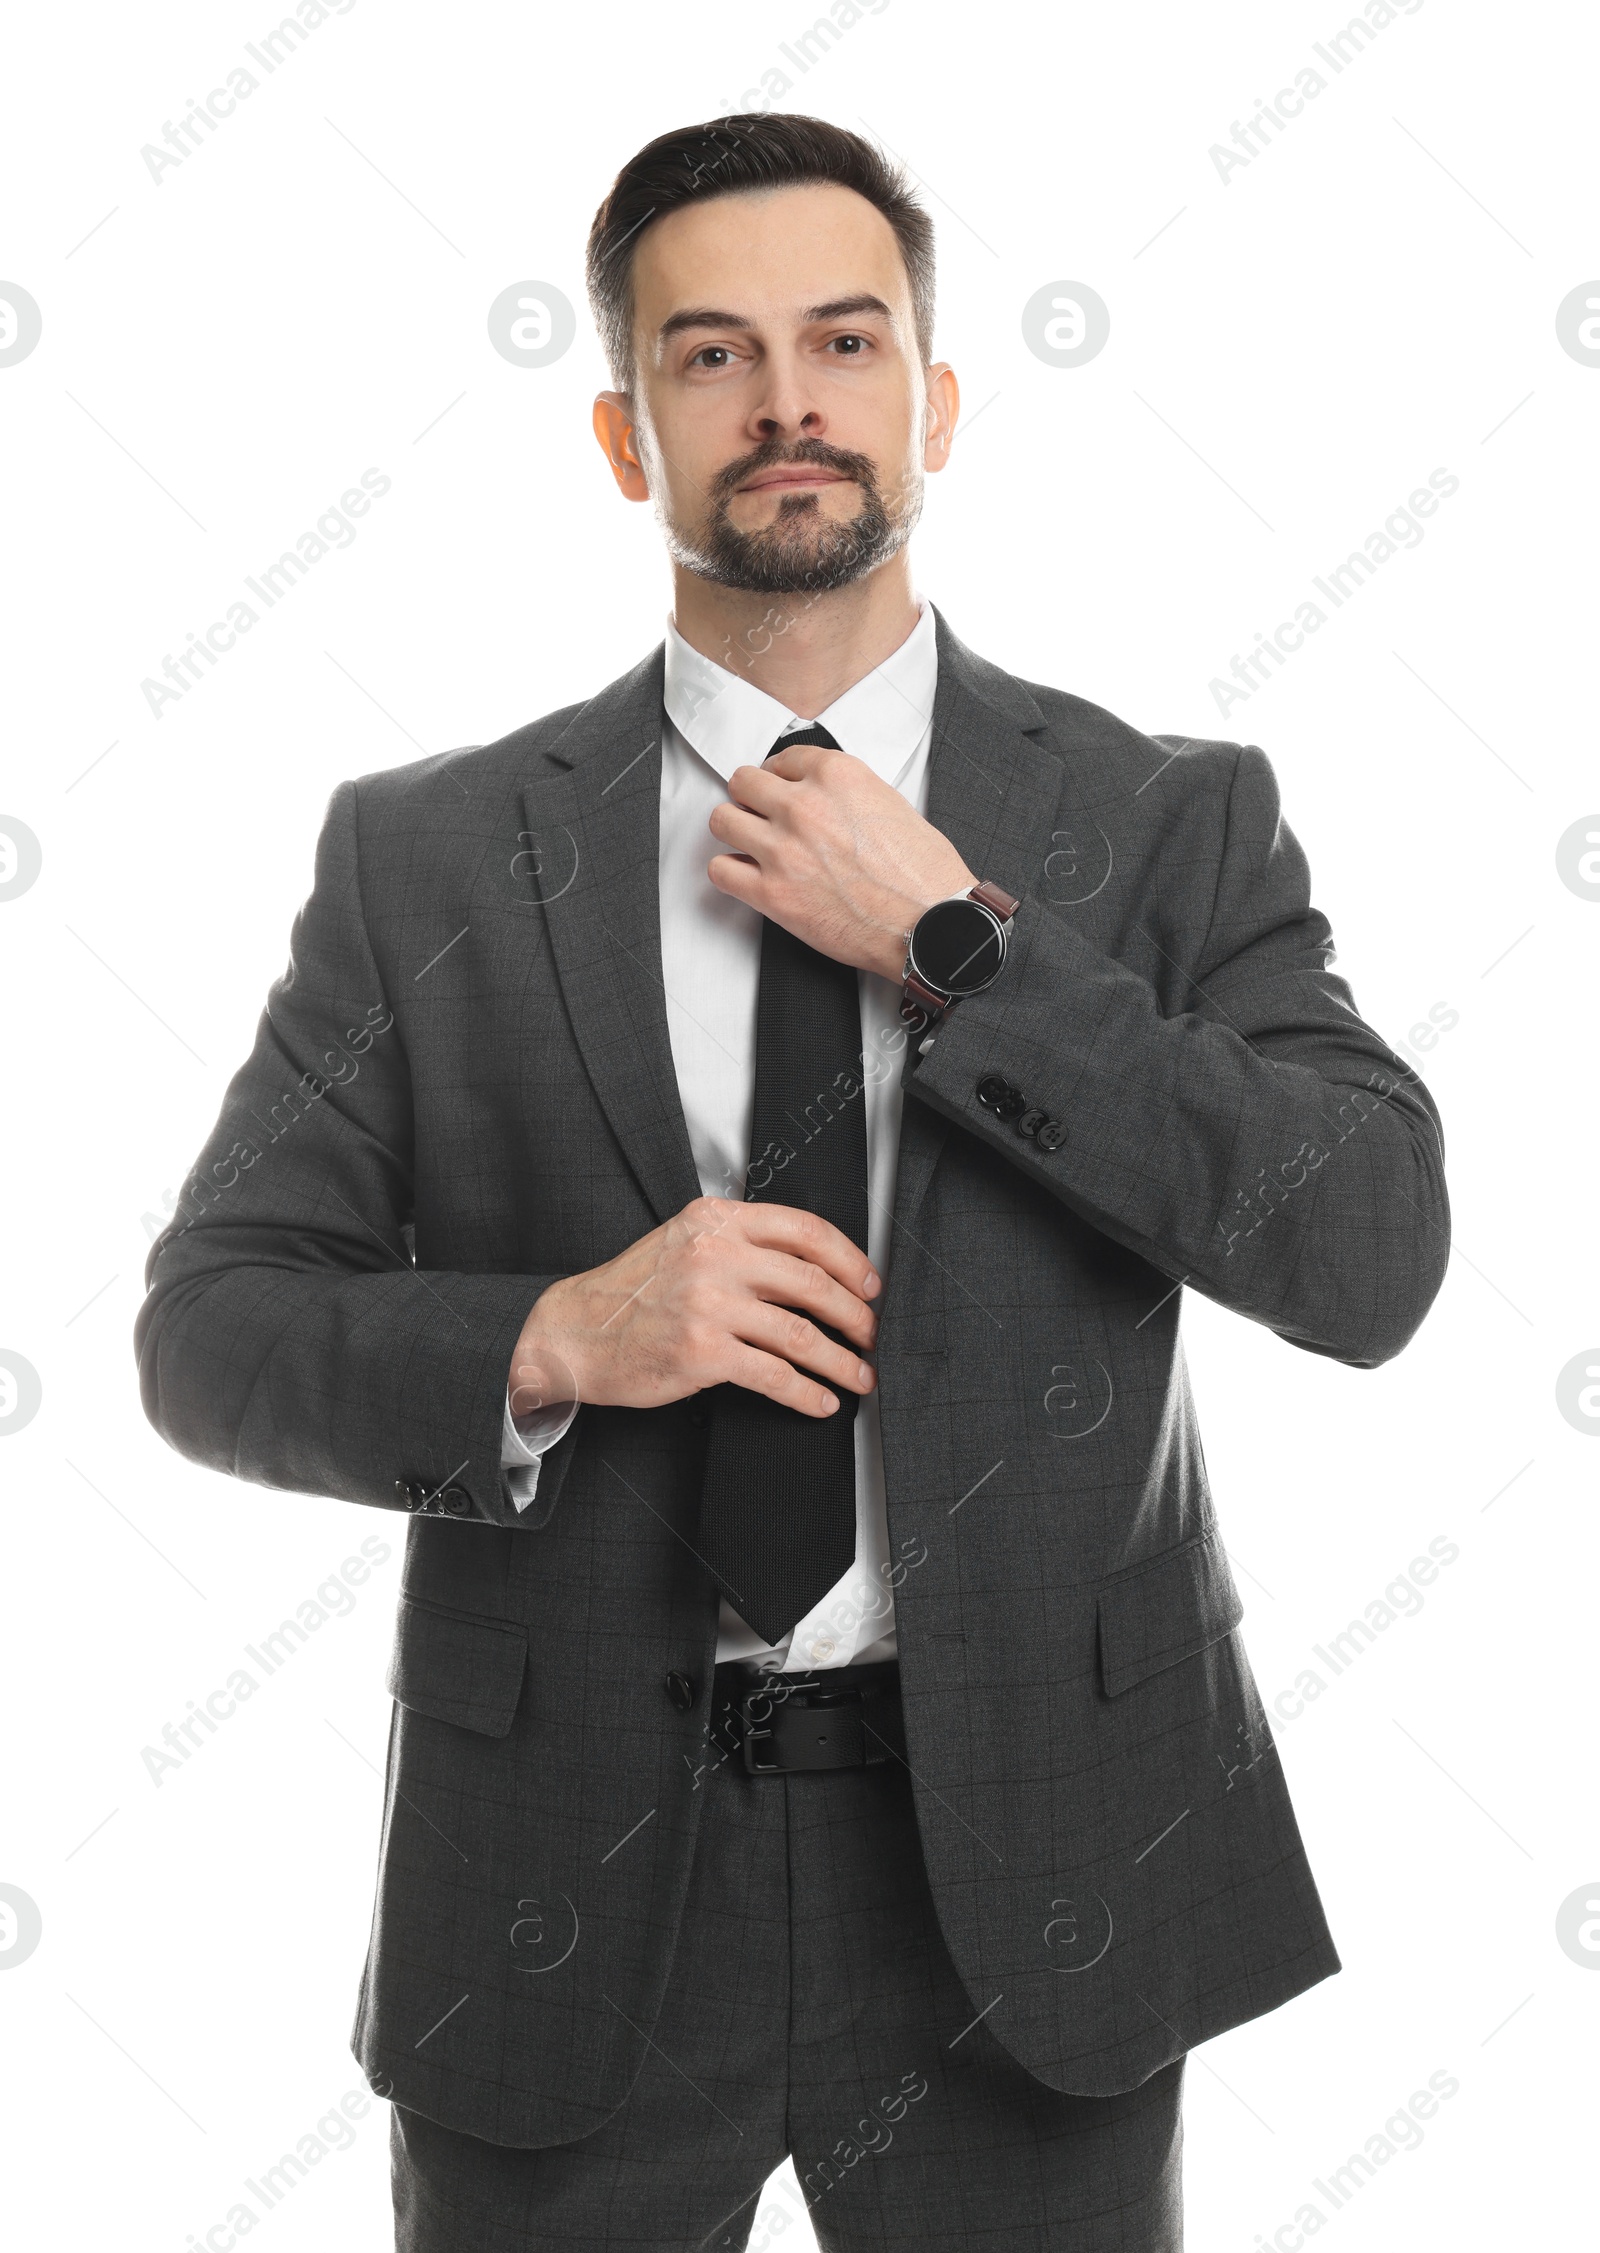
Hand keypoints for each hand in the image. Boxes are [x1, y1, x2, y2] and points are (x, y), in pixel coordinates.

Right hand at [507, 1196, 879, 1421]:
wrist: (573, 1333)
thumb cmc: (631, 1293)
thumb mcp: (683, 1242)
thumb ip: (739, 1243)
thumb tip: (812, 1269)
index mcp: (715, 1220)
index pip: (805, 1230)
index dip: (850, 1260)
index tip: (869, 1284)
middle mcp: (713, 1254)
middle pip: (813, 1282)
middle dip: (854, 1314)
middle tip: (870, 1333)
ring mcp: (708, 1303)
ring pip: (801, 1333)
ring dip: (840, 1360)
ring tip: (859, 1375)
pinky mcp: (702, 1352)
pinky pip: (774, 1374)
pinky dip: (806, 1392)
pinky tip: (820, 1400)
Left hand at [706, 742, 976, 980]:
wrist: (930, 924)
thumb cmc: (922, 875)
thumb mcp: (891, 804)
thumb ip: (847, 794)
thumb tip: (825, 801)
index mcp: (837, 776)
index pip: (783, 758)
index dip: (780, 778)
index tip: (780, 790)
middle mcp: (804, 806)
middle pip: (743, 783)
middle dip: (751, 799)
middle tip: (760, 815)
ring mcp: (783, 849)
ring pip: (723, 821)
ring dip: (735, 831)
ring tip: (750, 844)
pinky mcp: (772, 894)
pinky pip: (721, 871)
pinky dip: (730, 873)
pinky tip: (748, 876)